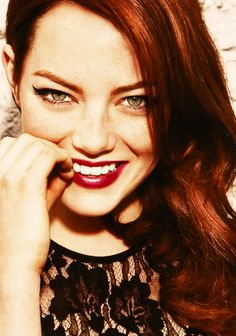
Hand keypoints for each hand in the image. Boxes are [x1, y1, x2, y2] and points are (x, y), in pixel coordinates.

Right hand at [0, 133, 72, 273]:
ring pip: (38, 145)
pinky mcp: (26, 187)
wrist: (12, 263)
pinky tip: (68, 172)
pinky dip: (62, 159)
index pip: (11, 143)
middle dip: (47, 147)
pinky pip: (48, 156)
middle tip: (60, 165)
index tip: (50, 164)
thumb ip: (41, 182)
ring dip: (56, 153)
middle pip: (26, 140)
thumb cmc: (20, 236)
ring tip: (65, 169)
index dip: (35, 149)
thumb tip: (62, 166)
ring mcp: (8, 178)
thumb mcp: (27, 202)